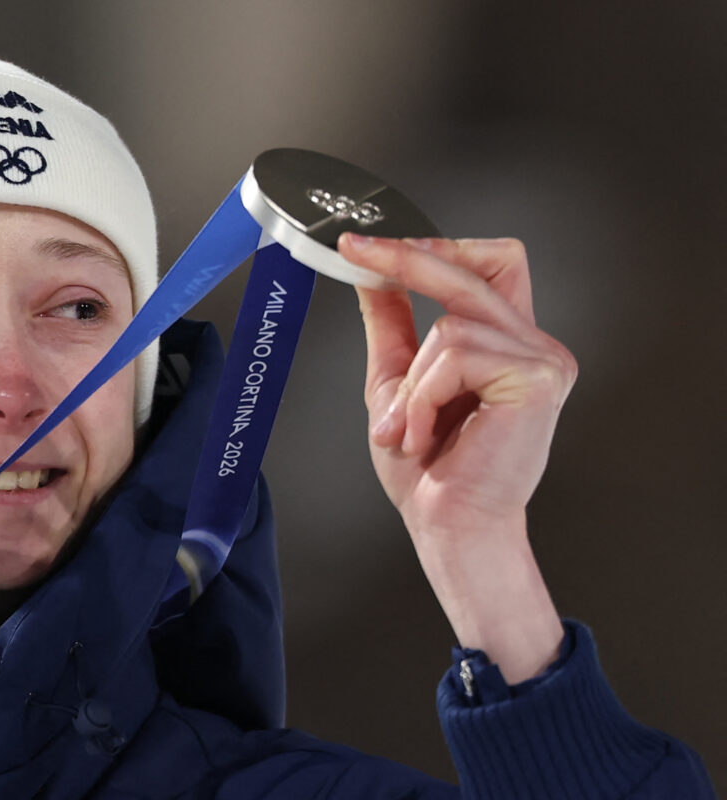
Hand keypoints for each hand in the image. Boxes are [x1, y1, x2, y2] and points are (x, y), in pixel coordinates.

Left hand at [338, 234, 573, 681]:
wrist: (445, 525)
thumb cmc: (428, 470)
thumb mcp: (397, 381)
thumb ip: (393, 324)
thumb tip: (371, 273)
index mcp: (505, 341)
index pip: (486, 264)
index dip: (432, 244)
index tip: (365, 243)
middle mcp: (534, 343)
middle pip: (480, 266)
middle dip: (411, 258)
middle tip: (356, 252)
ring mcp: (543, 358)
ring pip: (450, 327)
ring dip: (411, 384)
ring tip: (405, 429)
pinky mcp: (539, 379)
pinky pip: (456, 357)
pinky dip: (424, 398)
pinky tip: (423, 435)